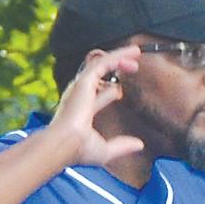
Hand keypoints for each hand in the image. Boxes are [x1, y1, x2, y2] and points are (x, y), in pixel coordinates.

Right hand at [46, 44, 147, 171]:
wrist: (65, 144)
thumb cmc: (77, 149)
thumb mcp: (104, 150)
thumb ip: (121, 146)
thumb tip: (139, 145)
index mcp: (81, 111)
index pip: (97, 97)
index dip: (109, 92)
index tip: (120, 92)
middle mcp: (80, 95)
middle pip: (98, 75)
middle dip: (114, 67)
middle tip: (132, 65)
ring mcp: (81, 87)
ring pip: (101, 64)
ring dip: (119, 57)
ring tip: (136, 52)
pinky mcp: (84, 81)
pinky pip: (102, 62)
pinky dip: (117, 57)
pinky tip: (130, 56)